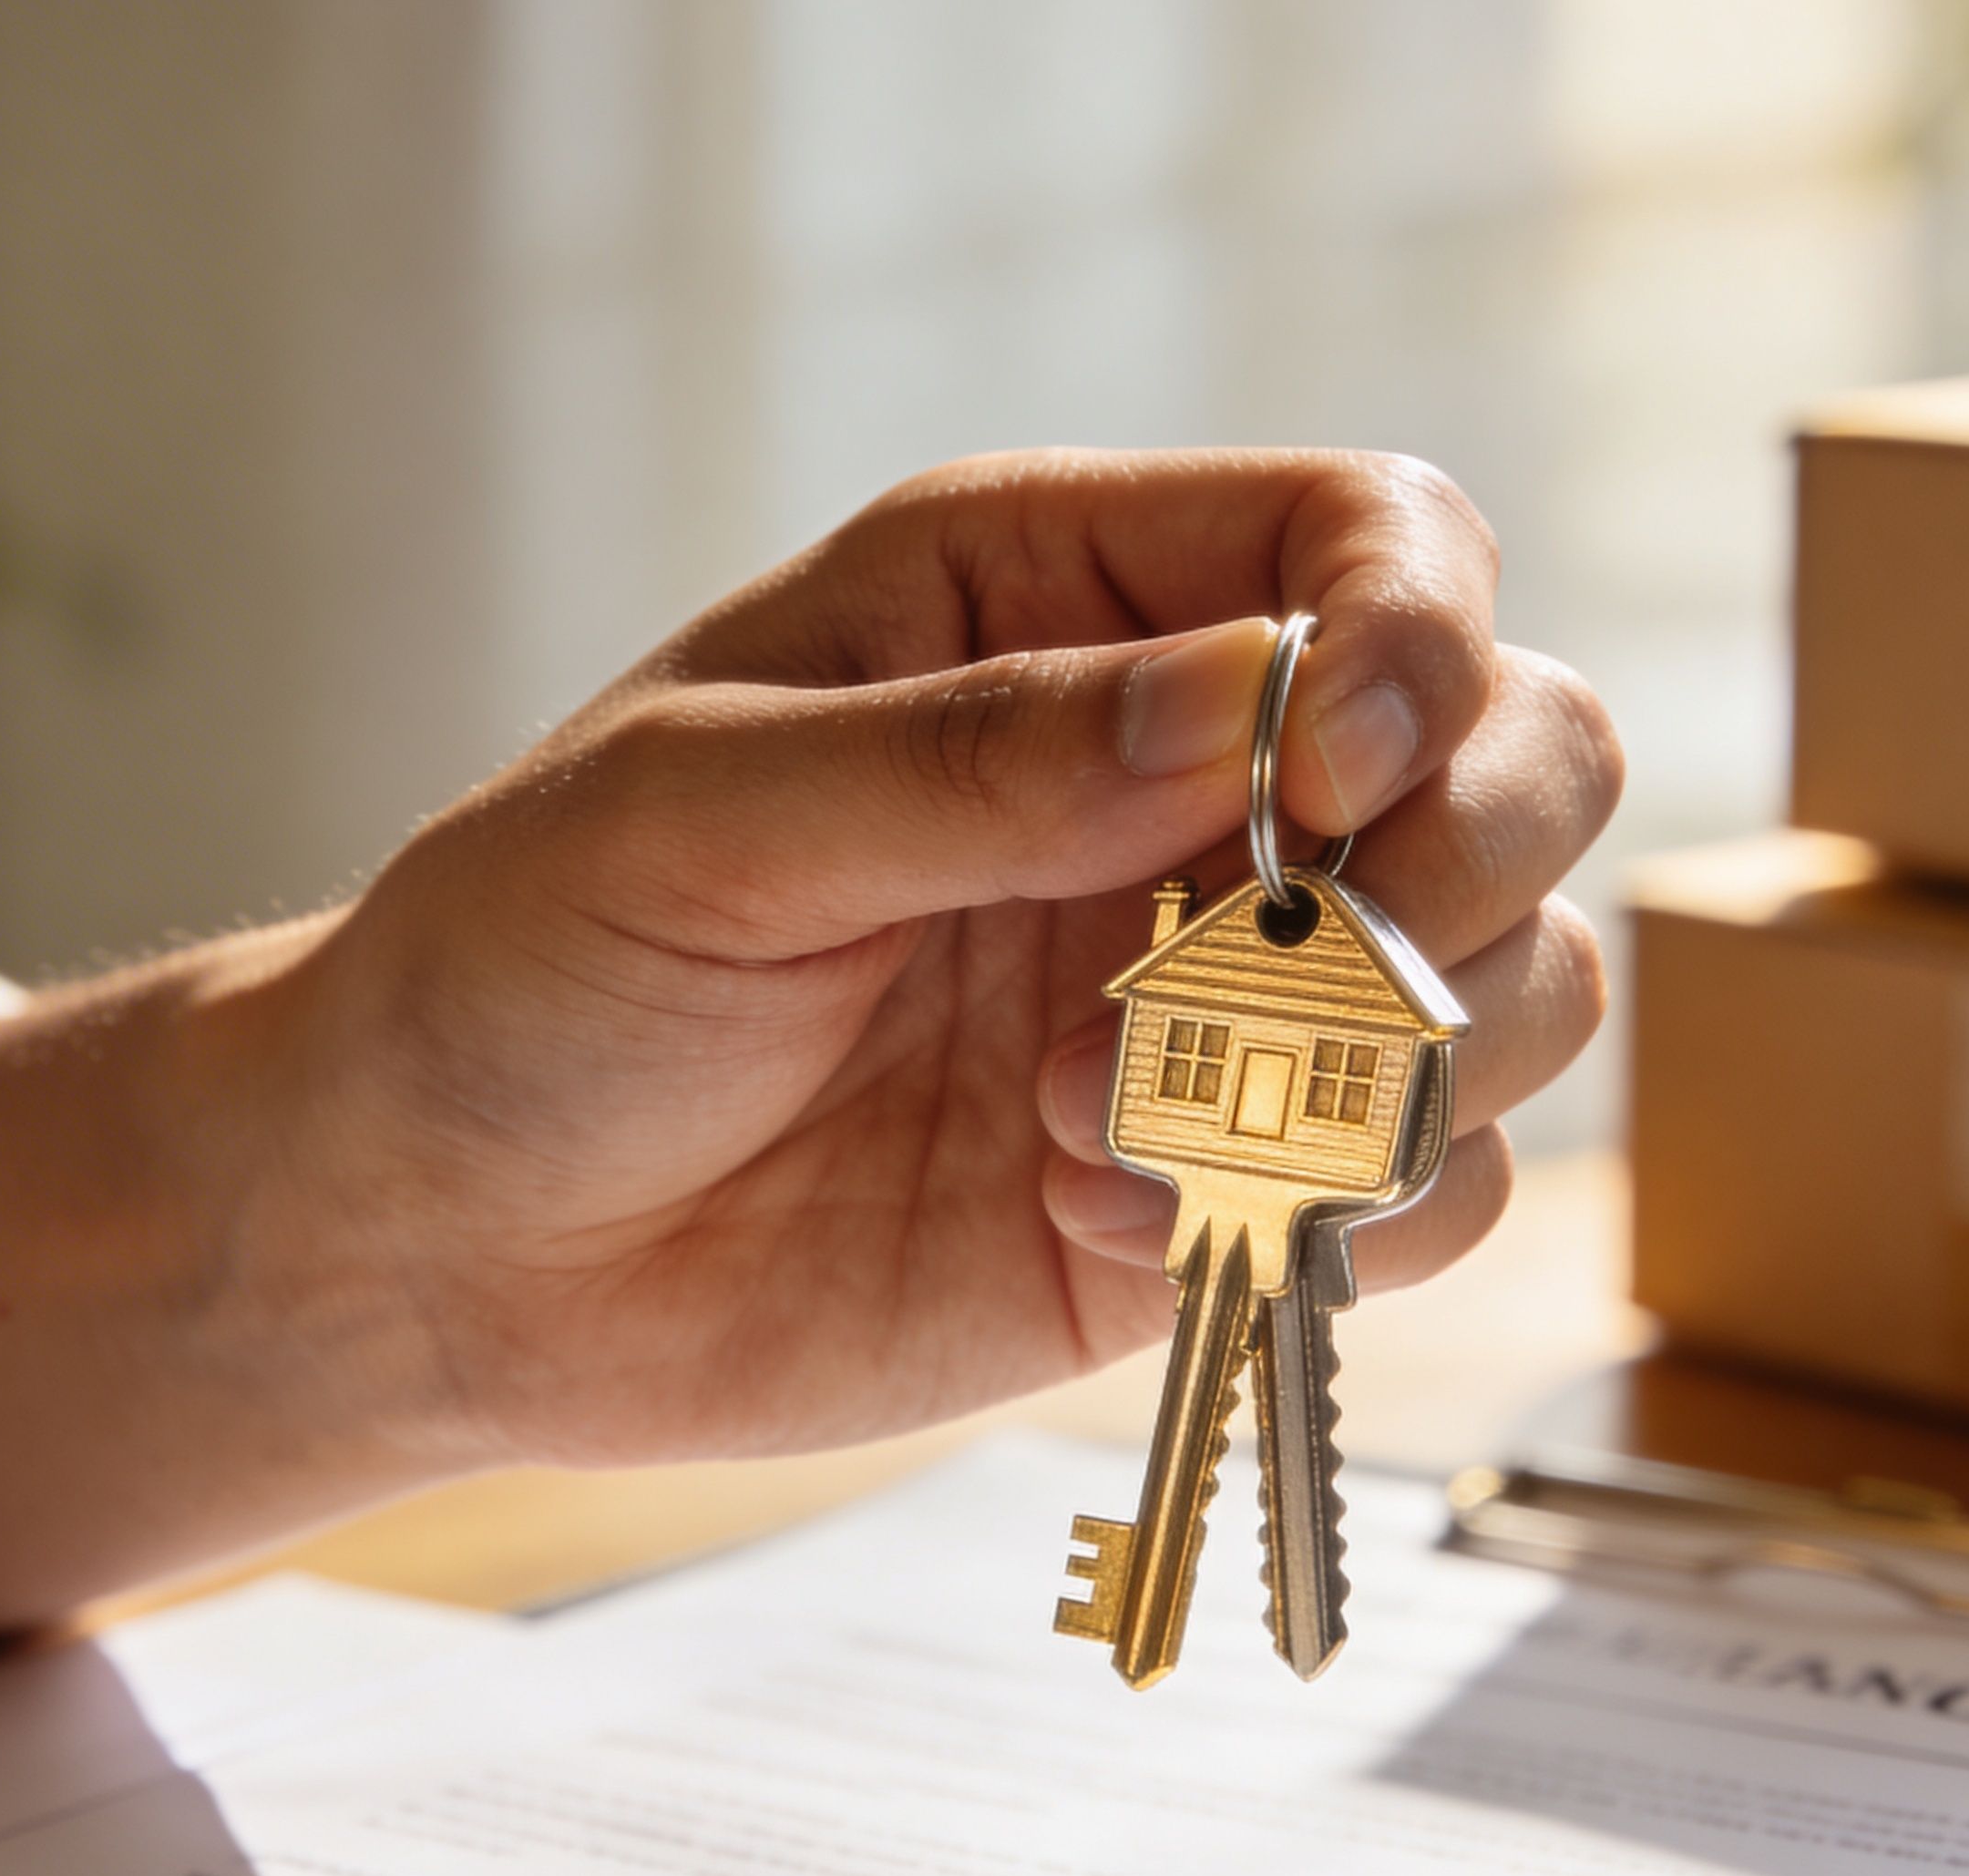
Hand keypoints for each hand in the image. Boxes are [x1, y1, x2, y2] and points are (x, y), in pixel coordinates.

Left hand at [282, 447, 1616, 1467]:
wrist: (443, 1242)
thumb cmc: (523, 968)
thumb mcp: (699, 814)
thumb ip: (972, 757)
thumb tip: (1245, 704)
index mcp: (1052, 603)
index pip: (1372, 540)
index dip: (1416, 643)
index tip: (1323, 779)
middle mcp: (1177, 782)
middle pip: (1525, 749)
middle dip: (1471, 863)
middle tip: (1311, 972)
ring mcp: (1215, 993)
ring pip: (1515, 989)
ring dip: (1380, 1070)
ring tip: (1103, 1117)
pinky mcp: (1207, 1186)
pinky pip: (1424, 1198)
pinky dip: (1330, 1223)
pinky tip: (1101, 1224)